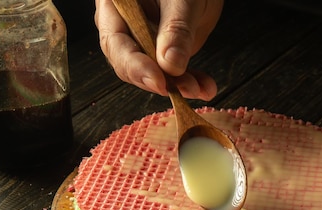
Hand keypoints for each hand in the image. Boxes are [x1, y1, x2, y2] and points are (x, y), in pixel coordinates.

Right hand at [95, 0, 223, 99]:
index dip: (135, 65)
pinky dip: (190, 80)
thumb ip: (176, 28)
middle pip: (131, 62)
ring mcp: (144, 37)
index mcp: (115, 4)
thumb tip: (169, 65)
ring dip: (179, 84)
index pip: (116, 41)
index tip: (158, 81)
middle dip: (160, 80)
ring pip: (154, 71)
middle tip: (183, 89)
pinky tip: (206, 87)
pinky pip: (173, 70)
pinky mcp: (163, 48)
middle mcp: (125, 24)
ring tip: (201, 88)